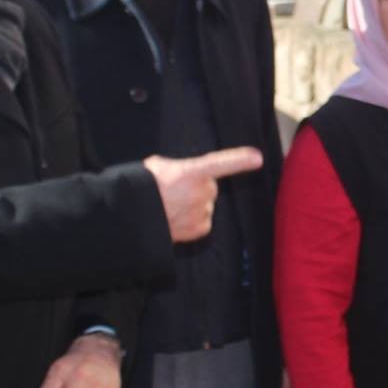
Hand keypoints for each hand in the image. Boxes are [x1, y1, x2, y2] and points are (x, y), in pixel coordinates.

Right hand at [144, 147, 264, 241]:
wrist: (130, 218)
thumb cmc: (141, 189)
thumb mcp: (156, 166)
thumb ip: (176, 167)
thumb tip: (181, 172)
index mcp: (191, 172)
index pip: (220, 163)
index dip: (239, 160)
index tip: (257, 158)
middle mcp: (201, 192)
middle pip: (210, 186)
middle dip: (197, 187)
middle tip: (174, 190)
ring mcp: (202, 212)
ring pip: (205, 204)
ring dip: (193, 204)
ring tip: (171, 206)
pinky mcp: (200, 229)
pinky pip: (203, 220)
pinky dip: (193, 220)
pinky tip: (176, 218)